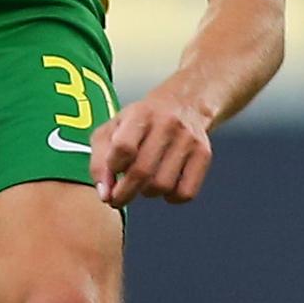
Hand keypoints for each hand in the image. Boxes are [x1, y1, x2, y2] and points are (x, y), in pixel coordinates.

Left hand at [93, 80, 214, 205]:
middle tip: (117, 199)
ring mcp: (188, 139)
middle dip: (124, 194)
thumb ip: (100, 160)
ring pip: (162, 185)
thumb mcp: (112, 128)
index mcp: (140, 114)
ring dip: (147, 193)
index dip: (112, 169)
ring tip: (144, 184)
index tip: (110, 176)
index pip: (123, 148)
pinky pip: (185, 192)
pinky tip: (165, 187)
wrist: (184, 102)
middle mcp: (167, 123)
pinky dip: (171, 197)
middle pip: (142, 172)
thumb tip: (105, 194)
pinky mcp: (204, 153)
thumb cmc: (140, 122)